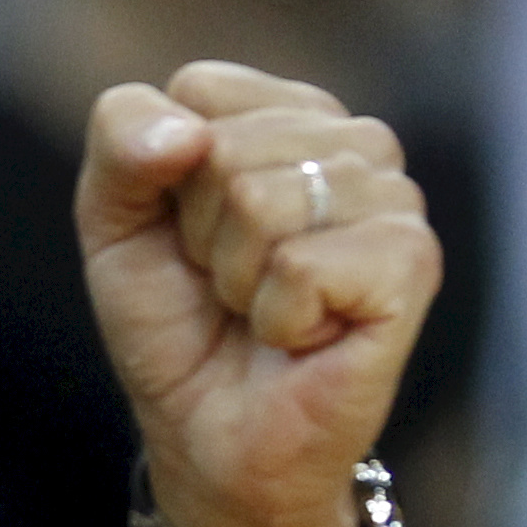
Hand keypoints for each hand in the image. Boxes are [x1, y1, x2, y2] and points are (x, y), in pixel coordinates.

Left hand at [82, 63, 438, 526]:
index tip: (189, 233)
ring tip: (263, 308)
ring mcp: (391, 199)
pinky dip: (278, 315)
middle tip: (229, 284)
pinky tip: (303, 337)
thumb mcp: (114, 219)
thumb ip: (123, 141)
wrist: (210, 438)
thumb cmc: (175, 323)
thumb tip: (187, 134)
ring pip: (261, 199)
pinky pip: (302, 264)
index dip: (167, 176)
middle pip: (227, 146)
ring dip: (237, 277)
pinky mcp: (412, 262)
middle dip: (202, 233)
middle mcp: (353, 142)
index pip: (200, 89)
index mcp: (288, 113)